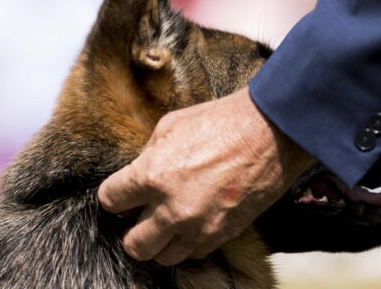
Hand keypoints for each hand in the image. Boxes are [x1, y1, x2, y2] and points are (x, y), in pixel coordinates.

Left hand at [98, 86, 314, 265]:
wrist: (270, 132)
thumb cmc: (221, 122)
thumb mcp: (170, 126)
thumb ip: (146, 156)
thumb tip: (134, 178)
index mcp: (152, 175)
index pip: (109, 200)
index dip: (114, 196)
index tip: (122, 195)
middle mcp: (172, 209)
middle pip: (133, 244)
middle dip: (132, 231)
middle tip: (140, 218)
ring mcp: (199, 226)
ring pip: (163, 257)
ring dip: (160, 242)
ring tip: (167, 223)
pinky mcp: (222, 235)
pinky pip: (194, 253)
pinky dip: (189, 241)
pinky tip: (193, 221)